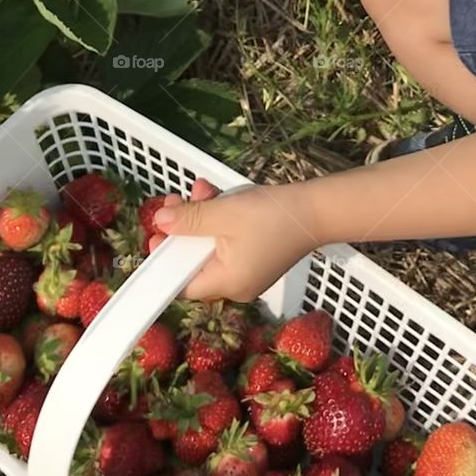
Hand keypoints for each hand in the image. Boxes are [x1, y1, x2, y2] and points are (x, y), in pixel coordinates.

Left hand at [150, 182, 319, 301]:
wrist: (318, 210)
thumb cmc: (273, 216)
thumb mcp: (225, 213)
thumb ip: (190, 219)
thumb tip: (160, 221)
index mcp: (227, 283)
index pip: (181, 284)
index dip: (164, 260)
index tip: (156, 234)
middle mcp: (236, 286)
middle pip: (194, 263)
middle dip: (184, 229)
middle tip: (177, 201)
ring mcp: (248, 273)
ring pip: (210, 249)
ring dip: (201, 219)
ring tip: (200, 189)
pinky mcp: (257, 258)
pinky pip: (227, 245)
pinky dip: (219, 223)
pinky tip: (217, 196)